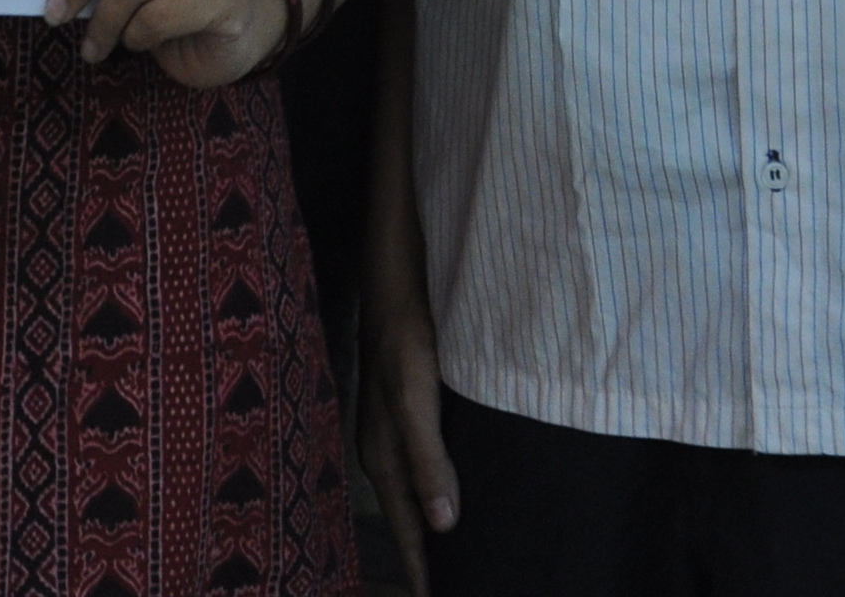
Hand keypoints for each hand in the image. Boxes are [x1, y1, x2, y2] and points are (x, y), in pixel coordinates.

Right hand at [357, 256, 459, 585]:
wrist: (394, 277)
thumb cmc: (403, 334)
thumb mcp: (415, 397)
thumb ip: (428, 460)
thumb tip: (443, 526)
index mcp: (383, 457)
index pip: (408, 531)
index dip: (424, 570)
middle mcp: (385, 450)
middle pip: (410, 518)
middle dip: (429, 557)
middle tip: (460, 587)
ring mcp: (393, 430)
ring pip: (417, 493)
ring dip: (435, 525)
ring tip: (461, 554)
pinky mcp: (408, 410)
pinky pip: (424, 465)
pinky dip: (439, 488)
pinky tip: (460, 490)